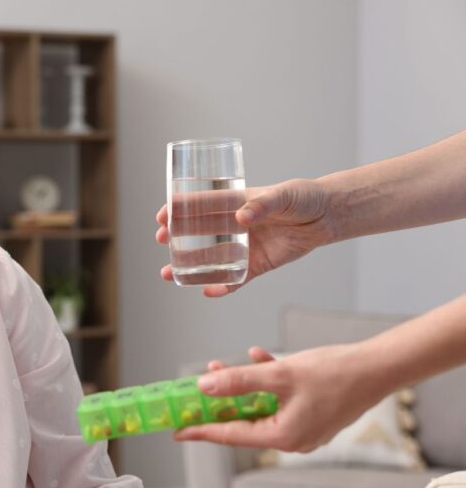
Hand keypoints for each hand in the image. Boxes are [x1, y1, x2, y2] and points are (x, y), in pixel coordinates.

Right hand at [156, 178, 336, 296]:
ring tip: (168, 273)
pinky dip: (221, 287)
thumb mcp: (284, 195)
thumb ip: (263, 204)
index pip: (200, 205)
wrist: (327, 217)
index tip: (162, 216)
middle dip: (176, 238)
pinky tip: (206, 292)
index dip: (178, 209)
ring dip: (189, 266)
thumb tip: (242, 217)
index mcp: (235, 202)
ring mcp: (244, 246)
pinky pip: (235, 279)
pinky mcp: (257, 265)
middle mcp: (234, 225)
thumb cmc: (303, 198)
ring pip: (210, 259)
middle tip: (161, 242)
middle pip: (197, 233)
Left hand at [172, 344, 387, 451]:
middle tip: (192, 393)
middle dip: (219, 402)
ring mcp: (305, 428)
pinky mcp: (313, 413)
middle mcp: (294, 439)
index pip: (232, 435)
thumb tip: (203, 386)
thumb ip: (239, 381)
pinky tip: (256, 355)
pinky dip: (266, 381)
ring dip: (241, 387)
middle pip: (244, 421)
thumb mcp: (280, 374)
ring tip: (219, 367)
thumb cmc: (335, 372)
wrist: (381, 366)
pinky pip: (280, 399)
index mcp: (284, 437)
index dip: (202, 430)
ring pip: (260, 407)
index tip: (177, 431)